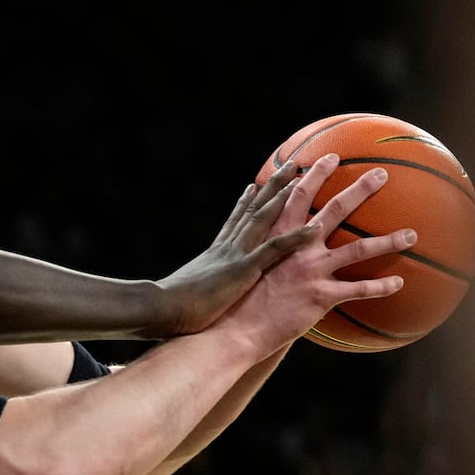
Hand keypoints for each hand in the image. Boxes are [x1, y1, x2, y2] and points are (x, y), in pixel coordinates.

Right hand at [156, 160, 318, 336]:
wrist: (161, 307)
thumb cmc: (170, 309)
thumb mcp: (187, 293)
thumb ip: (197, 289)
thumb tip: (192, 294)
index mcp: (215, 253)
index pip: (234, 221)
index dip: (245, 202)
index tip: (255, 185)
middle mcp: (226, 247)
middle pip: (253, 209)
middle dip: (272, 186)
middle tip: (289, 165)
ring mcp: (235, 255)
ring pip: (263, 218)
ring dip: (283, 196)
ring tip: (300, 176)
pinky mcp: (242, 270)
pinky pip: (274, 250)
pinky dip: (295, 238)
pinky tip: (314, 228)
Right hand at [211, 162, 412, 356]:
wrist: (231, 327)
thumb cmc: (231, 297)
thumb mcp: (234, 262)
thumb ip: (251, 244)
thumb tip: (249, 237)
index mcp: (274, 235)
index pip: (294, 196)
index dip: (311, 175)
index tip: (327, 157)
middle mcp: (296, 247)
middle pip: (332, 211)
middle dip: (358, 189)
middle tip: (379, 174)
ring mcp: (310, 271)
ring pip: (357, 250)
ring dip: (387, 241)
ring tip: (412, 234)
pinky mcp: (319, 296)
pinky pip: (357, 290)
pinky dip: (380, 287)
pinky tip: (399, 283)